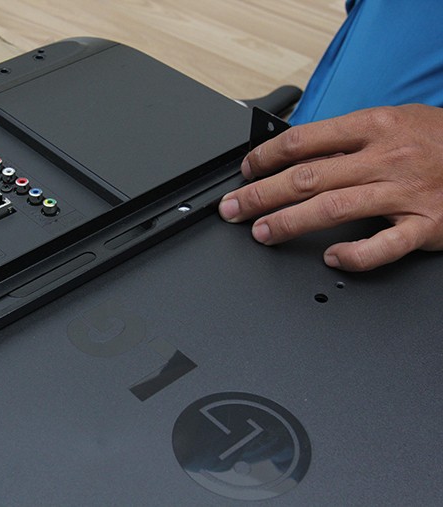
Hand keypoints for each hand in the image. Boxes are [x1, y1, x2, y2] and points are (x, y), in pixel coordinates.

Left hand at [218, 104, 442, 270]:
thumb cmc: (437, 139)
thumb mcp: (392, 121)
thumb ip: (347, 137)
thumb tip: (294, 151)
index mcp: (374, 126)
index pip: (304, 140)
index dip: (266, 157)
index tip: (246, 171)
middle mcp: (385, 158)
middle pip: (307, 177)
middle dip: (261, 194)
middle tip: (234, 208)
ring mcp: (404, 193)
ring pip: (333, 208)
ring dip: (289, 222)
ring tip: (261, 233)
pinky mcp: (425, 224)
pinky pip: (384, 245)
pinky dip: (355, 255)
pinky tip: (331, 258)